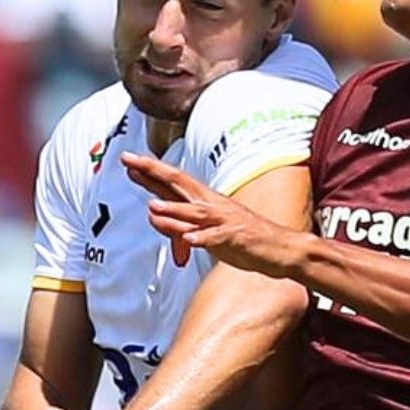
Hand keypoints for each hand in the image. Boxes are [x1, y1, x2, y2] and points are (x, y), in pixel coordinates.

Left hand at [120, 152, 303, 277]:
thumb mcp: (206, 231)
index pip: (173, 182)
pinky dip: (203, 239)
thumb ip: (179, 224)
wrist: (281, 249)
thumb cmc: (243, 238)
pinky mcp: (237, 238)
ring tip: (153, 208)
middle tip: (131, 162)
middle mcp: (213, 205)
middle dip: (155, 173)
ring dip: (174, 210)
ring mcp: (225, 221)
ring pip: (195, 213)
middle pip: (180, 185)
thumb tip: (153, 214)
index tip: (127, 159)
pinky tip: (190, 240)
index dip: (150, 170)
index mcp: (206, 201)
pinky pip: (217, 238)